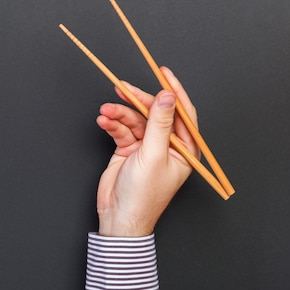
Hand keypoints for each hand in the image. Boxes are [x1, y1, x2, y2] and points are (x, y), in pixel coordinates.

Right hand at [95, 67, 198, 236]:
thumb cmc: (143, 196)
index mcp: (184, 149)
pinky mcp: (129, 149)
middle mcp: (167, 145)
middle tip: (123, 88)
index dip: (174, 91)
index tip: (164, 73)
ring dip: (119, 114)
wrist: (118, 217)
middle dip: (137, 100)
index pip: (183, 113)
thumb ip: (159, 123)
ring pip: (134, 119)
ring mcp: (147, 147)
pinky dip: (112, 124)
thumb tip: (168, 97)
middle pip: (154, 113)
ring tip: (105, 112)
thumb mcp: (153, 155)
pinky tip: (104, 121)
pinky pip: (122, 129)